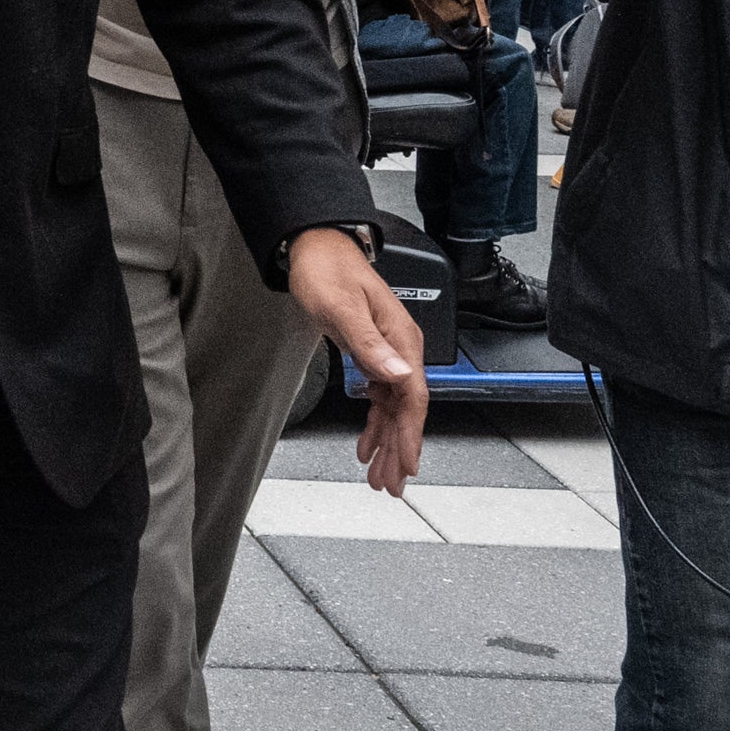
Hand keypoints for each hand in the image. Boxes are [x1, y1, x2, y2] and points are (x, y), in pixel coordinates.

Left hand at [287, 227, 424, 495]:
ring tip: (378, 474)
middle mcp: (399, 348)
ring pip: (392, 408)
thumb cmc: (327, 270)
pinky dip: (374, 423)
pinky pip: (379, 396)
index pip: (413, 397)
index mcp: (400, 339)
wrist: (316, 246)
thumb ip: (369, 344)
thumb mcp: (341, 308)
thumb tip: (399, 376)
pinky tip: (366, 442)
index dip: (410, 434)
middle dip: (398, 449)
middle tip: (390, 484)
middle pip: (406, 409)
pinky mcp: (371, 353)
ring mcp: (386, 352)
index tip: (407, 464)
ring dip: (386, 442)